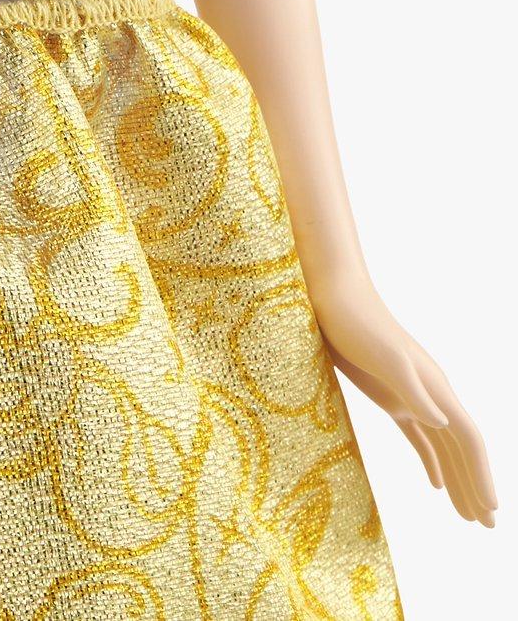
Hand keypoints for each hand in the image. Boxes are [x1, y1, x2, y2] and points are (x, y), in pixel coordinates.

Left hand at [310, 272, 496, 526]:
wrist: (334, 297)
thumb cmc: (357, 324)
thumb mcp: (385, 357)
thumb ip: (413, 389)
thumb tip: (443, 423)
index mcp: (435, 387)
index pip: (468, 438)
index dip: (482, 474)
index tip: (491, 510)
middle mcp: (431, 394)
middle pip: (462, 448)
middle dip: (477, 487)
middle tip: (488, 528)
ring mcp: (411, 395)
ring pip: (443, 446)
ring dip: (458, 480)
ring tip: (468, 517)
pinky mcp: (388, 396)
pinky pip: (419, 436)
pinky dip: (431, 461)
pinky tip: (436, 485)